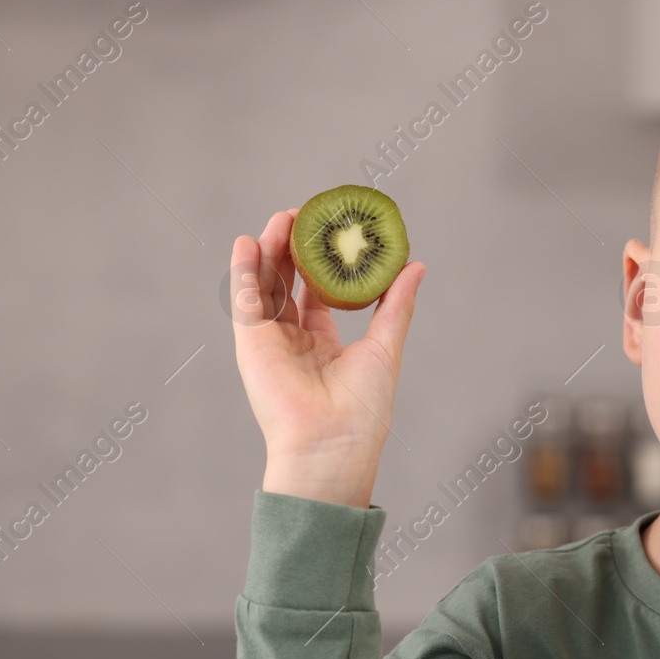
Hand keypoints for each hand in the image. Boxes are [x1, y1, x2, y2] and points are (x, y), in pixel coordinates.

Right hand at [229, 209, 425, 507]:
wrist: (333, 441)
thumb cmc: (363, 408)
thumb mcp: (386, 346)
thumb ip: (397, 304)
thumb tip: (415, 265)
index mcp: (324, 345)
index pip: (317, 295)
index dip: (320, 264)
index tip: (329, 234)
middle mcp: (293, 342)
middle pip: (288, 284)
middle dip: (293, 249)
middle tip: (303, 216)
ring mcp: (269, 342)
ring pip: (266, 287)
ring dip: (269, 250)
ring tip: (281, 218)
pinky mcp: (251, 343)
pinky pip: (245, 299)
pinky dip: (244, 270)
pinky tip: (248, 241)